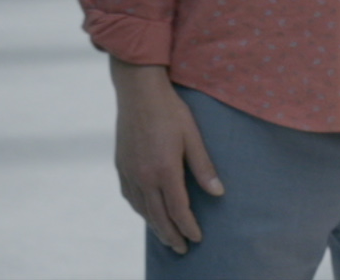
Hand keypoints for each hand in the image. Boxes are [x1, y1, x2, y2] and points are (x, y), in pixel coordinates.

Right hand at [111, 59, 221, 253]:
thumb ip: (203, 166)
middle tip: (181, 249)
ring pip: (142, 209)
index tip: (197, 238)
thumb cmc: (170, 110)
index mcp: (164, 170)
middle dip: (172, 235)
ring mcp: (130, 171)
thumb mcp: (192, 136)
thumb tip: (218, 193)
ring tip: (166, 236)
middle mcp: (144, 175)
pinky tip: (146, 212)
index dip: (189, 227)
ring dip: (155, 226)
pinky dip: (140, 209)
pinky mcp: (121, 164)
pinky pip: (129, 196)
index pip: (178, 210)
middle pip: (158, 216)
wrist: (138, 90)